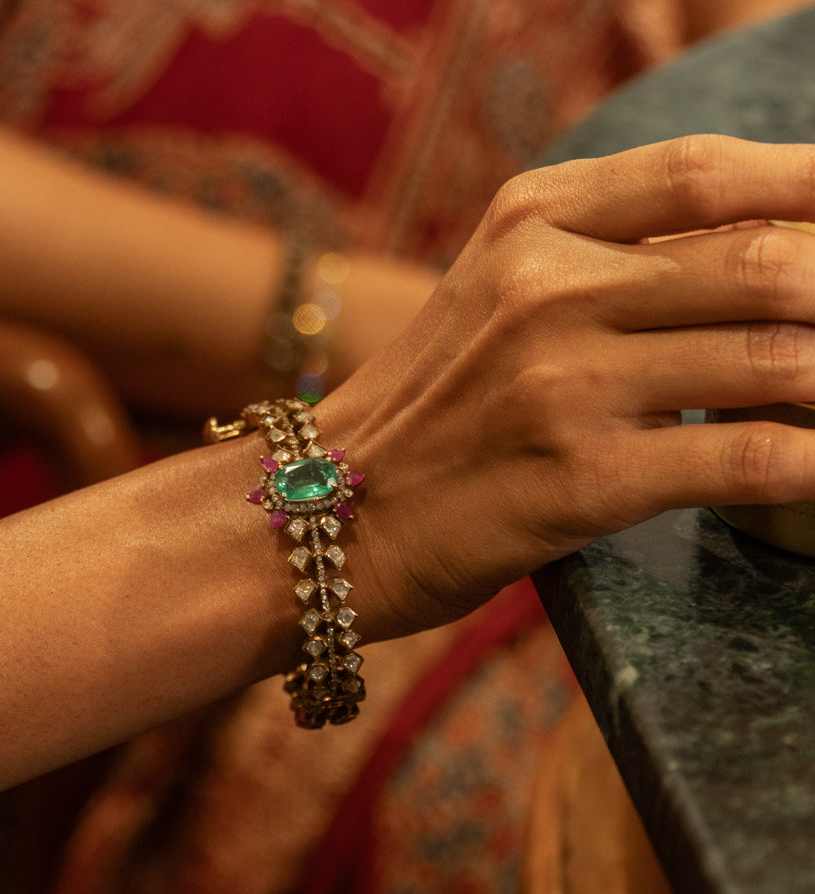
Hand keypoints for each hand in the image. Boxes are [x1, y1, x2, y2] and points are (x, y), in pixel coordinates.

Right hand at [321, 136, 814, 635]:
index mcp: (526, 225)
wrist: (335, 510)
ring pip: (775, 360)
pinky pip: (746, 459)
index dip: (810, 183)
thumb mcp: (493, 297)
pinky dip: (812, 461)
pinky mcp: (580, 480)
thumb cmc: (430, 407)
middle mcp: (547, 290)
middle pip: (765, 263)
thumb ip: (604, 260)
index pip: (702, 173)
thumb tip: (757, 251)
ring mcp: (563, 384)